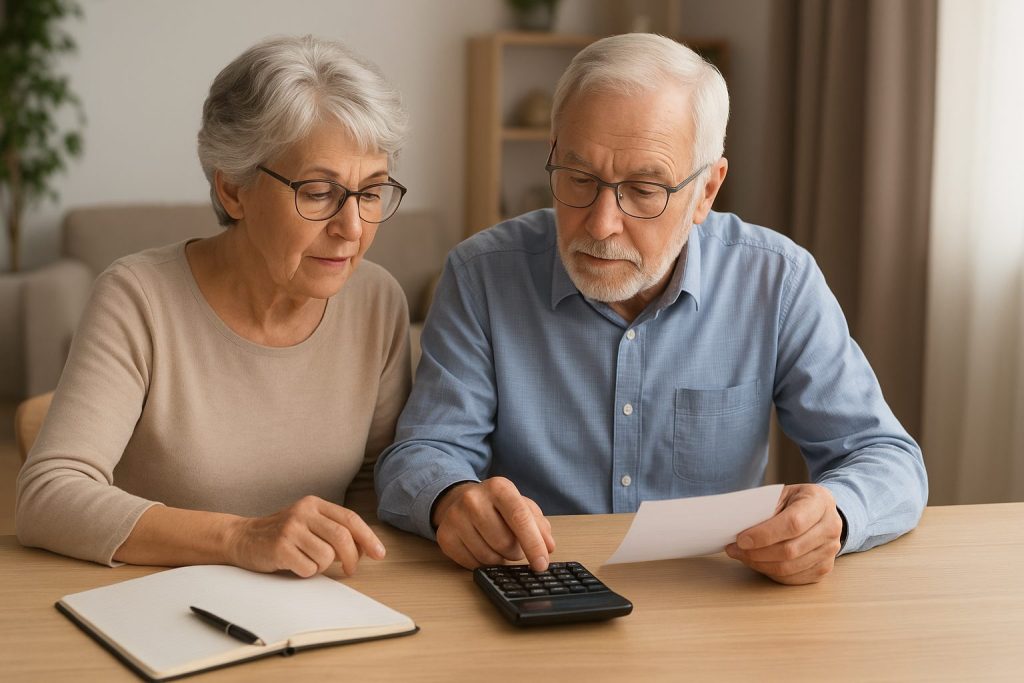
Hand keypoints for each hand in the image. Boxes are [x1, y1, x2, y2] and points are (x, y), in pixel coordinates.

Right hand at [227, 495, 385, 577]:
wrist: (242, 537)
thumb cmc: (282, 534)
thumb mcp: (308, 523)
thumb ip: (333, 530)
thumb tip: (364, 547)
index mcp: (314, 504)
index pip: (350, 519)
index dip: (368, 538)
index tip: (379, 554)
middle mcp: (303, 512)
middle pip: (342, 537)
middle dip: (352, 558)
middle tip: (350, 569)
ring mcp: (290, 528)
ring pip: (327, 556)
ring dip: (323, 566)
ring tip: (308, 561)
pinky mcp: (280, 547)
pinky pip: (308, 568)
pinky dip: (306, 572)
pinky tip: (295, 565)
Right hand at [432, 477, 555, 570]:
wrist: (460, 500)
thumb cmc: (497, 506)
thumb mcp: (522, 506)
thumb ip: (539, 525)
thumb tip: (548, 546)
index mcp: (499, 487)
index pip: (519, 518)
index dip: (533, 544)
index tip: (542, 564)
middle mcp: (473, 499)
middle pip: (504, 542)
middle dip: (516, 552)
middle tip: (515, 546)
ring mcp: (455, 517)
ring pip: (488, 557)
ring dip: (500, 558)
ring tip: (497, 545)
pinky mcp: (445, 536)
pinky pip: (472, 564)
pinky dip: (483, 563)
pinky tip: (482, 548)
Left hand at [725, 483, 842, 584]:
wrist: (822, 511)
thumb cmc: (796, 501)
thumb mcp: (782, 493)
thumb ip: (765, 507)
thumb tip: (739, 528)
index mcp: (819, 502)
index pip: (793, 523)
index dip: (765, 534)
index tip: (741, 539)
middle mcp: (831, 527)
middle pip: (791, 550)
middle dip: (757, 553)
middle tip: (734, 549)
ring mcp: (830, 550)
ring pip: (790, 567)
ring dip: (760, 564)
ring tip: (741, 555)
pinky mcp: (824, 568)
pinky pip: (793, 578)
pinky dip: (770, 572)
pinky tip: (757, 562)